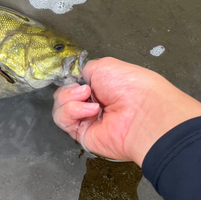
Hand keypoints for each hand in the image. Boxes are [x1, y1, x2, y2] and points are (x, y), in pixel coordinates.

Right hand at [52, 57, 200, 165]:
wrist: (141, 112)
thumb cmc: (130, 86)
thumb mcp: (104, 66)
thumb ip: (85, 70)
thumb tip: (76, 78)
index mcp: (100, 88)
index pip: (73, 84)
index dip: (70, 80)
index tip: (75, 77)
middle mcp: (92, 104)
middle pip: (62, 96)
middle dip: (68, 89)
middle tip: (86, 90)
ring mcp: (86, 120)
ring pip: (59, 107)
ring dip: (69, 98)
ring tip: (88, 97)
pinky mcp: (81, 134)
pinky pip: (63, 120)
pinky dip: (72, 111)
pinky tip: (91, 110)